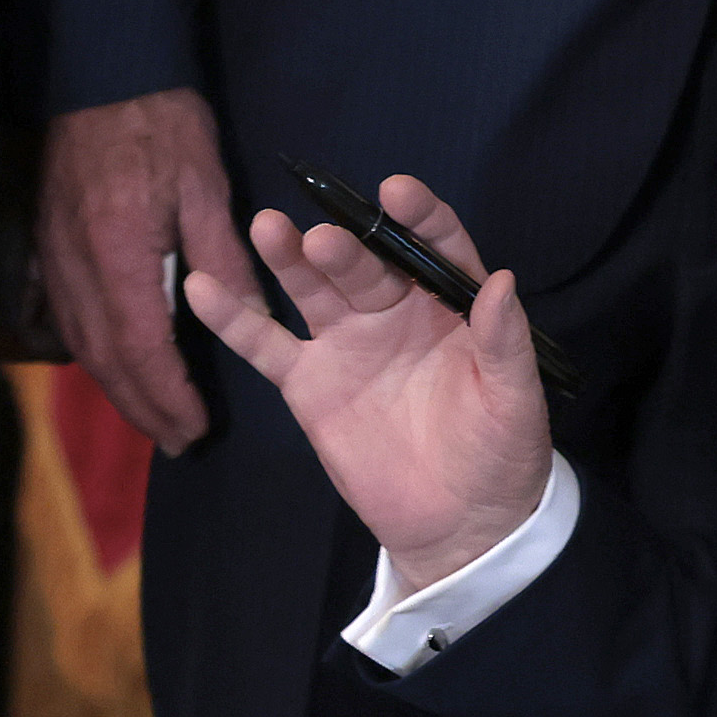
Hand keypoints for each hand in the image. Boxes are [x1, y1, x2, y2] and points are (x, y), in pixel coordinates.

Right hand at [39, 87, 251, 456]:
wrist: (101, 76)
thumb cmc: (162, 127)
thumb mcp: (206, 188)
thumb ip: (225, 258)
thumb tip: (253, 320)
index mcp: (120, 256)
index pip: (142, 349)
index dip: (167, 397)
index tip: (194, 430)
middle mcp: (78, 269)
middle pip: (106, 360)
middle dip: (142, 408)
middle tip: (177, 443)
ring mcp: (54, 260)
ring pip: (82, 344)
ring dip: (116, 388)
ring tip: (151, 418)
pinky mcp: (47, 248)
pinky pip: (64, 318)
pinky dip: (91, 353)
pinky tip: (112, 367)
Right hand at [178, 170, 554, 590]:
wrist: (458, 525)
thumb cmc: (501, 454)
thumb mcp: (514, 399)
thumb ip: (505, 341)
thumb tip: (503, 281)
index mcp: (449, 305)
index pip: (433, 245)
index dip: (418, 216)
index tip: (398, 192)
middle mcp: (394, 311)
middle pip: (364, 264)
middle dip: (344, 246)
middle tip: (321, 239)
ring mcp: (347, 343)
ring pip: (311, 289)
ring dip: (287, 259)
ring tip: (267, 228)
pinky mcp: (308, 383)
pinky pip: (266, 344)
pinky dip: (233, 316)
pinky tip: (202, 286)